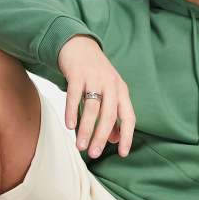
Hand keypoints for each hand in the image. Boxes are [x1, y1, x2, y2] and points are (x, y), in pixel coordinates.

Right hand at [58, 35, 135, 158]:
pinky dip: (72, 111)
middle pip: (110, 115)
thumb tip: (115, 140)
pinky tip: (69, 126)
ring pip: (92, 108)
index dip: (127, 136)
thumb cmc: (96, 74)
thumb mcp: (109, 92)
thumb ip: (113, 115)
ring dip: (86, 129)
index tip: (123, 153)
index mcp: (122, 91)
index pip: (128, 117)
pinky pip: (74, 95)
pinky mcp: (77, 74)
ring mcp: (94, 78)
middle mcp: (111, 85)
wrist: (79, 45)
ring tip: (80, 146)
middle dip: (102, 137)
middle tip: (94, 154)